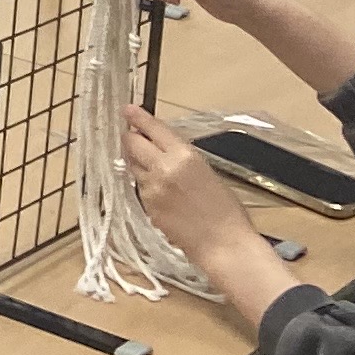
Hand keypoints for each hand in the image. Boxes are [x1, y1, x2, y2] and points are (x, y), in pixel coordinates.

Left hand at [122, 106, 275, 287]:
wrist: (224, 245)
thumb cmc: (226, 210)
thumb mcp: (207, 171)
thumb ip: (182, 157)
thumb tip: (164, 148)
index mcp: (183, 155)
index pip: (152, 128)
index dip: (137, 117)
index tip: (128, 109)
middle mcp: (162, 169)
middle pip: (131, 143)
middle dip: (131, 138)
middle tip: (134, 137)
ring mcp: (151, 190)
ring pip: (132, 166)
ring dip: (138, 162)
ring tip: (153, 168)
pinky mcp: (147, 208)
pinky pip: (139, 189)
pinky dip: (145, 185)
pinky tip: (161, 192)